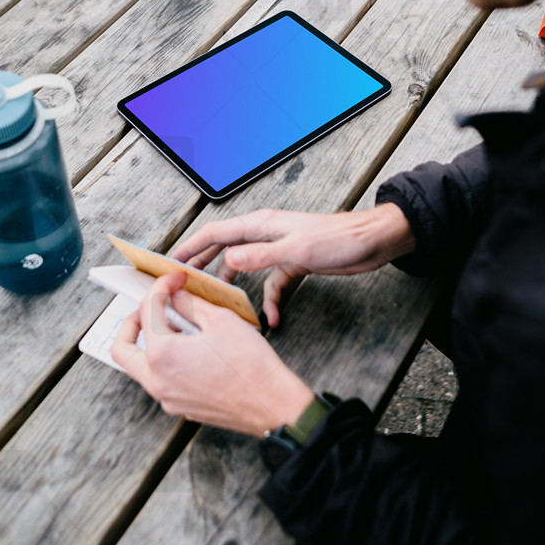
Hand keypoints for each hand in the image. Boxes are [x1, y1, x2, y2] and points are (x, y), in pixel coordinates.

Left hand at [112, 271, 314, 435]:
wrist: (272, 404)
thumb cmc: (250, 364)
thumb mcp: (220, 320)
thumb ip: (190, 304)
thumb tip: (175, 296)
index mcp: (161, 355)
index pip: (148, 310)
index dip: (161, 288)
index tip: (174, 281)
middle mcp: (157, 380)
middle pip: (122, 348)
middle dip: (132, 322)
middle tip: (151, 308)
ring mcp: (167, 398)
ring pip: (140, 367)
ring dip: (151, 342)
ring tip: (178, 326)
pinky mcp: (181, 407)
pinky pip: (161, 380)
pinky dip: (166, 360)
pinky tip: (191, 348)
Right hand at [171, 203, 414, 326]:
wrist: (372, 242)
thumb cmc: (339, 238)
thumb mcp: (296, 249)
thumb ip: (260, 256)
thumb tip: (228, 261)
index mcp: (261, 225)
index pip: (216, 233)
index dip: (191, 247)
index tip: (172, 262)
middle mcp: (266, 234)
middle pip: (225, 248)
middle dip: (203, 264)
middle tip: (184, 282)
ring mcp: (279, 249)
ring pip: (245, 267)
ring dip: (233, 286)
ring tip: (220, 304)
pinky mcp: (293, 263)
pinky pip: (272, 283)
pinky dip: (268, 301)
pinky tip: (271, 319)